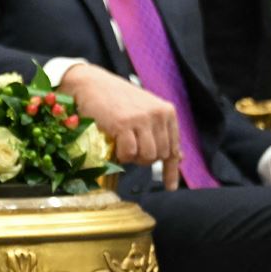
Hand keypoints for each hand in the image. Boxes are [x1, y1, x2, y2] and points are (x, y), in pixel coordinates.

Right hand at [60, 63, 180, 189]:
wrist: (90, 84)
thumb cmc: (116, 99)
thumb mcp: (145, 112)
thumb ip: (161, 133)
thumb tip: (180, 158)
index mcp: (166, 112)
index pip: (174, 148)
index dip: (171, 171)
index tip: (171, 187)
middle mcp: (158, 114)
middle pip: (161, 155)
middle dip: (145, 159)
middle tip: (130, 151)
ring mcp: (141, 119)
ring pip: (147, 157)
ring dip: (134, 158)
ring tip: (122, 147)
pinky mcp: (123, 124)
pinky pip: (129, 153)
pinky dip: (121, 155)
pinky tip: (114, 145)